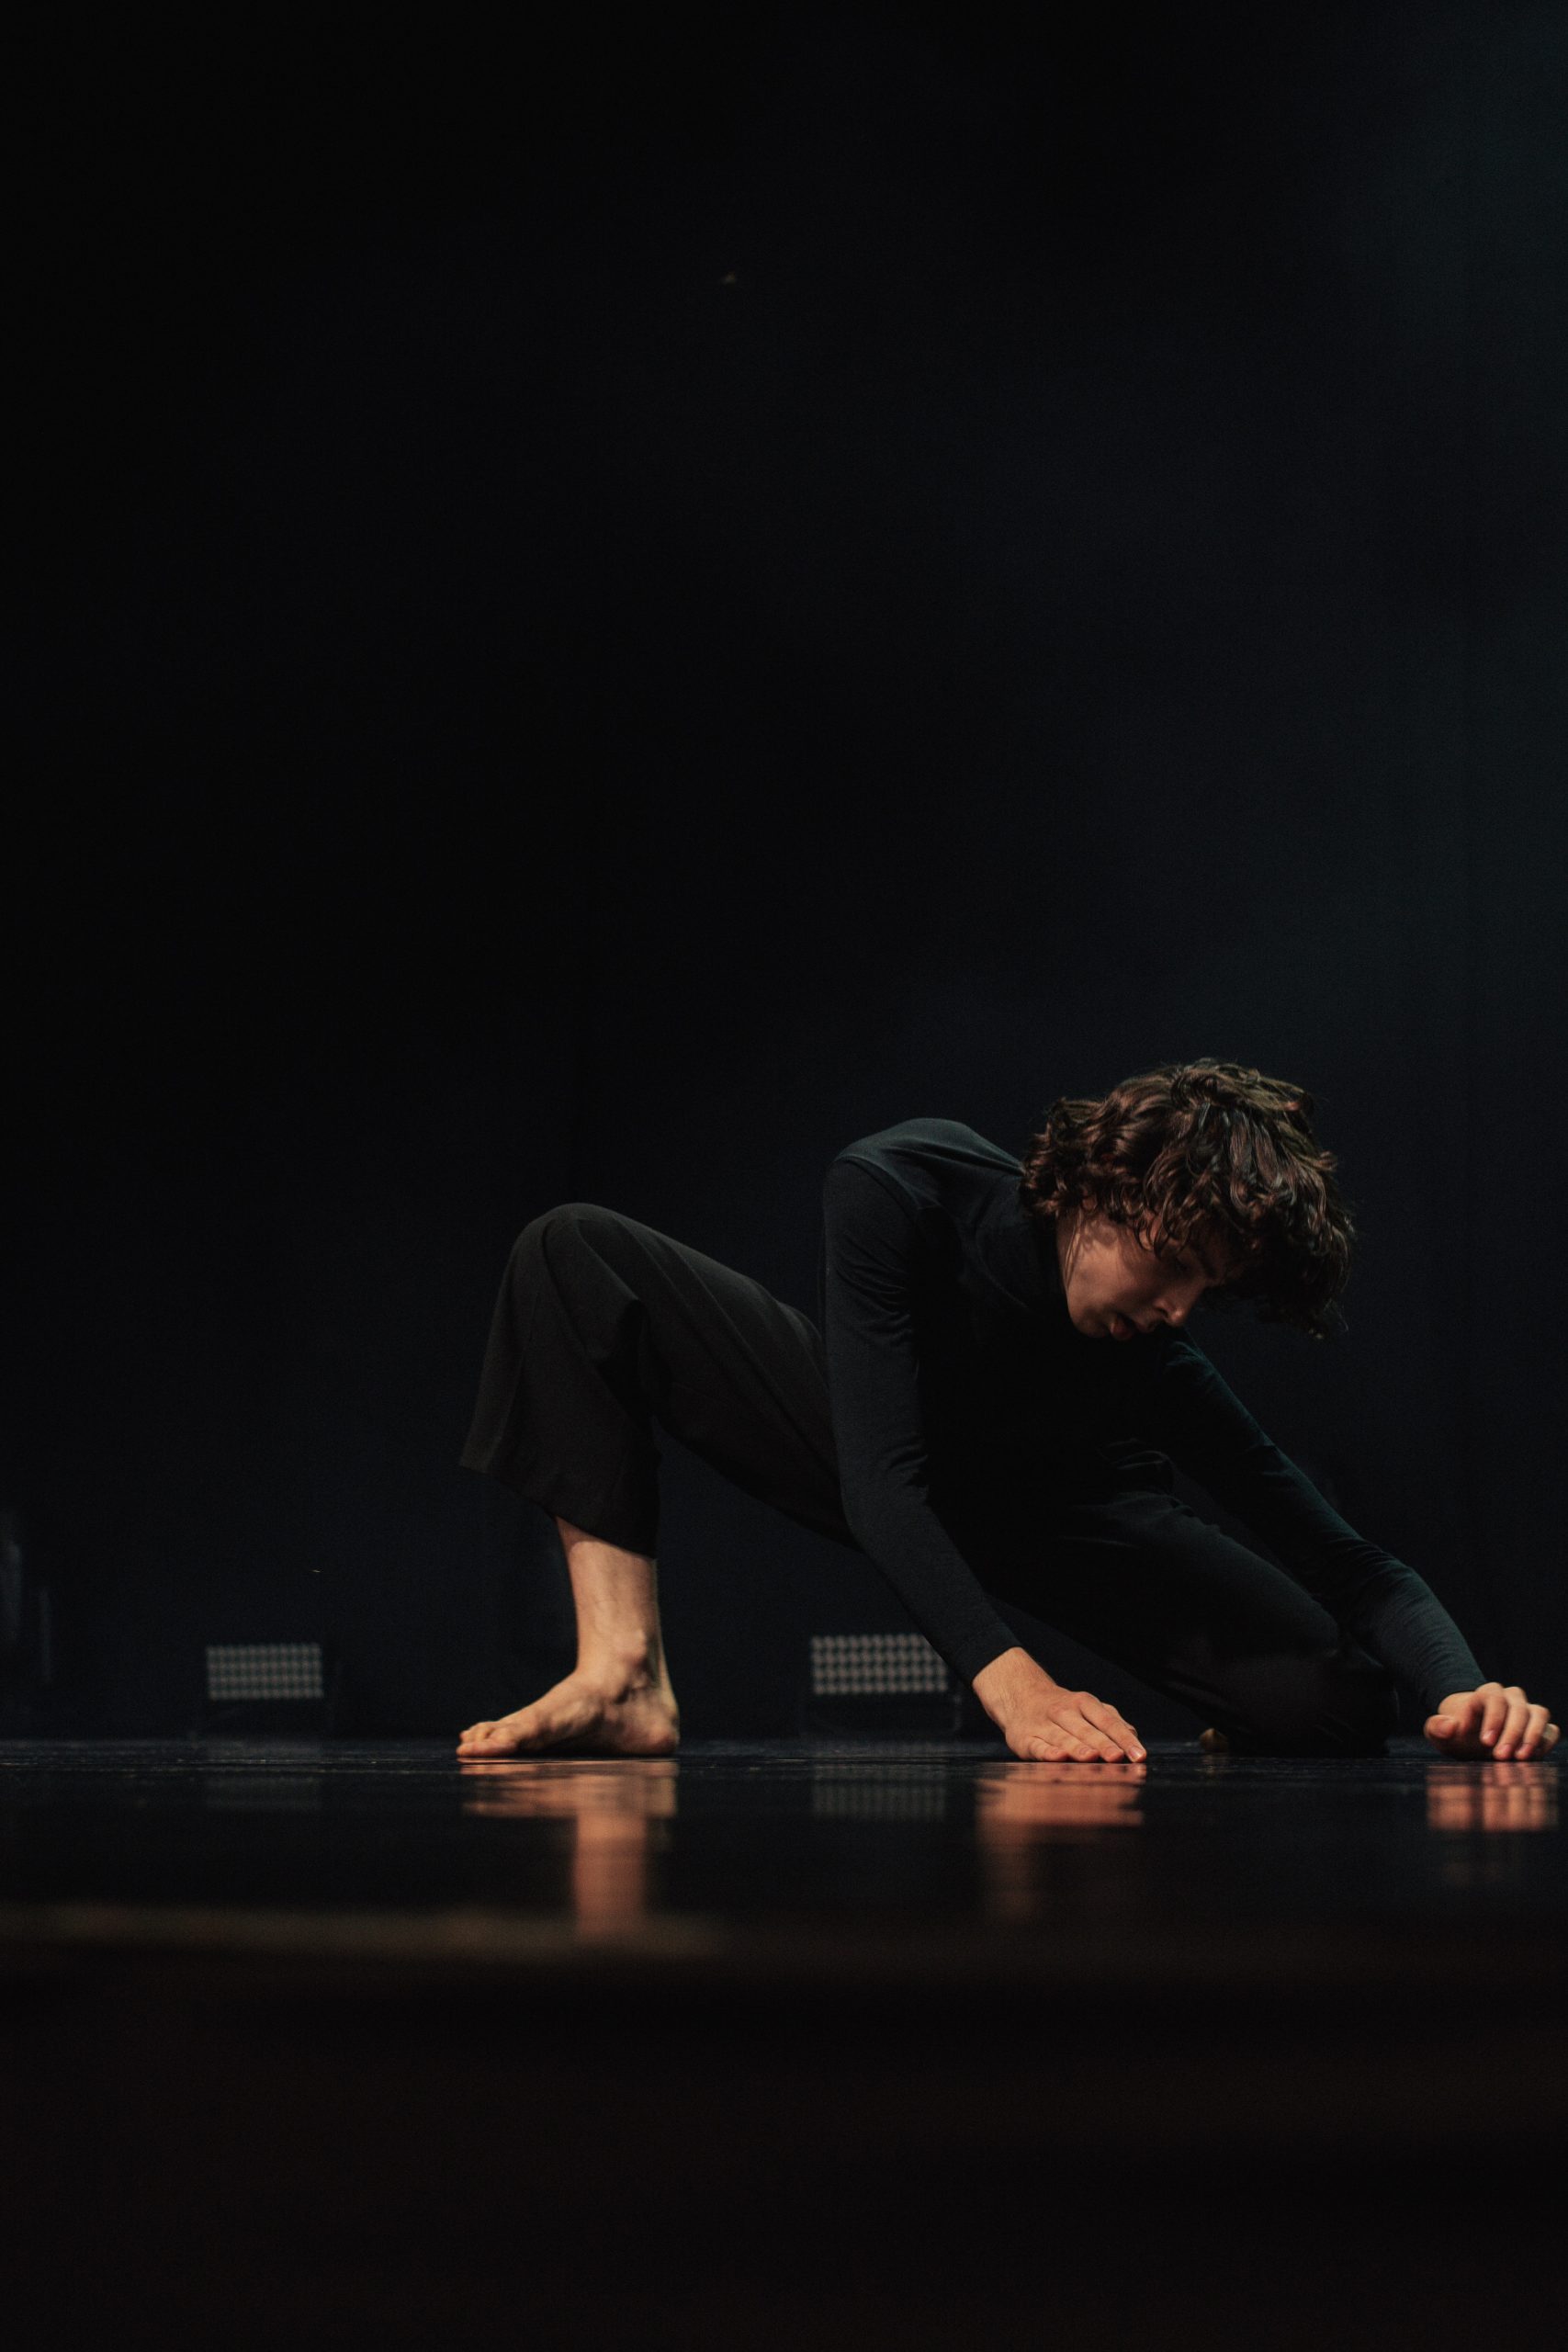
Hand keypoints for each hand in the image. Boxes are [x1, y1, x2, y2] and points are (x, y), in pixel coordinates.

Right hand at [973, 1645, 1145, 1763]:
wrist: (1019, 1696)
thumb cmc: (1064, 1710)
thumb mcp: (1088, 1708)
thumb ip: (1112, 1722)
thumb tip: (1133, 1737)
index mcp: (1083, 1703)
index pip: (1108, 1721)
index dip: (1124, 1738)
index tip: (1139, 1755)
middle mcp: (1063, 1711)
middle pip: (1086, 1730)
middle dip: (1102, 1744)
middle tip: (1117, 1757)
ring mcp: (1043, 1724)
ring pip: (1062, 1737)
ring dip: (1077, 1747)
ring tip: (1091, 1757)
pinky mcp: (1025, 1738)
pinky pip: (1037, 1745)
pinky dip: (1047, 1751)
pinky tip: (1058, 1757)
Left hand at [1424, 1682, 1559, 1760]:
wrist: (1471, 1739)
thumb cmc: (1456, 1733)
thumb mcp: (1439, 1733)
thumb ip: (1437, 1727)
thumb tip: (1450, 1725)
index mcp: (1485, 1694)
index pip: (1495, 1698)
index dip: (1493, 1718)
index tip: (1485, 1742)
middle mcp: (1510, 1698)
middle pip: (1519, 1708)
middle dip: (1511, 1733)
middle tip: (1500, 1757)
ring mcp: (1527, 1711)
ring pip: (1539, 1714)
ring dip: (1532, 1737)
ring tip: (1521, 1759)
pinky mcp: (1540, 1728)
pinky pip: (1550, 1730)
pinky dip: (1544, 1742)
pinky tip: (1532, 1758)